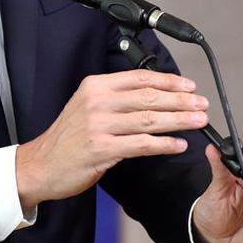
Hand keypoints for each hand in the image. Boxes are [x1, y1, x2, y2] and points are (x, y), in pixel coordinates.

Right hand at [15, 69, 208, 212]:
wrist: (41, 164)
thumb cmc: (68, 138)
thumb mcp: (86, 106)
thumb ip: (115, 98)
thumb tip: (154, 97)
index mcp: (95, 86)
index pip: (139, 78)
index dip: (169, 82)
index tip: (189, 87)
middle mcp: (97, 102)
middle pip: (148, 97)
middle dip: (180, 101)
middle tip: (201, 105)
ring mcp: (99, 125)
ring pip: (148, 119)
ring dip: (178, 120)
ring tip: (198, 121)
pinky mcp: (102, 149)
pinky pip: (141, 145)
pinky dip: (163, 144)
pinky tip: (178, 145)